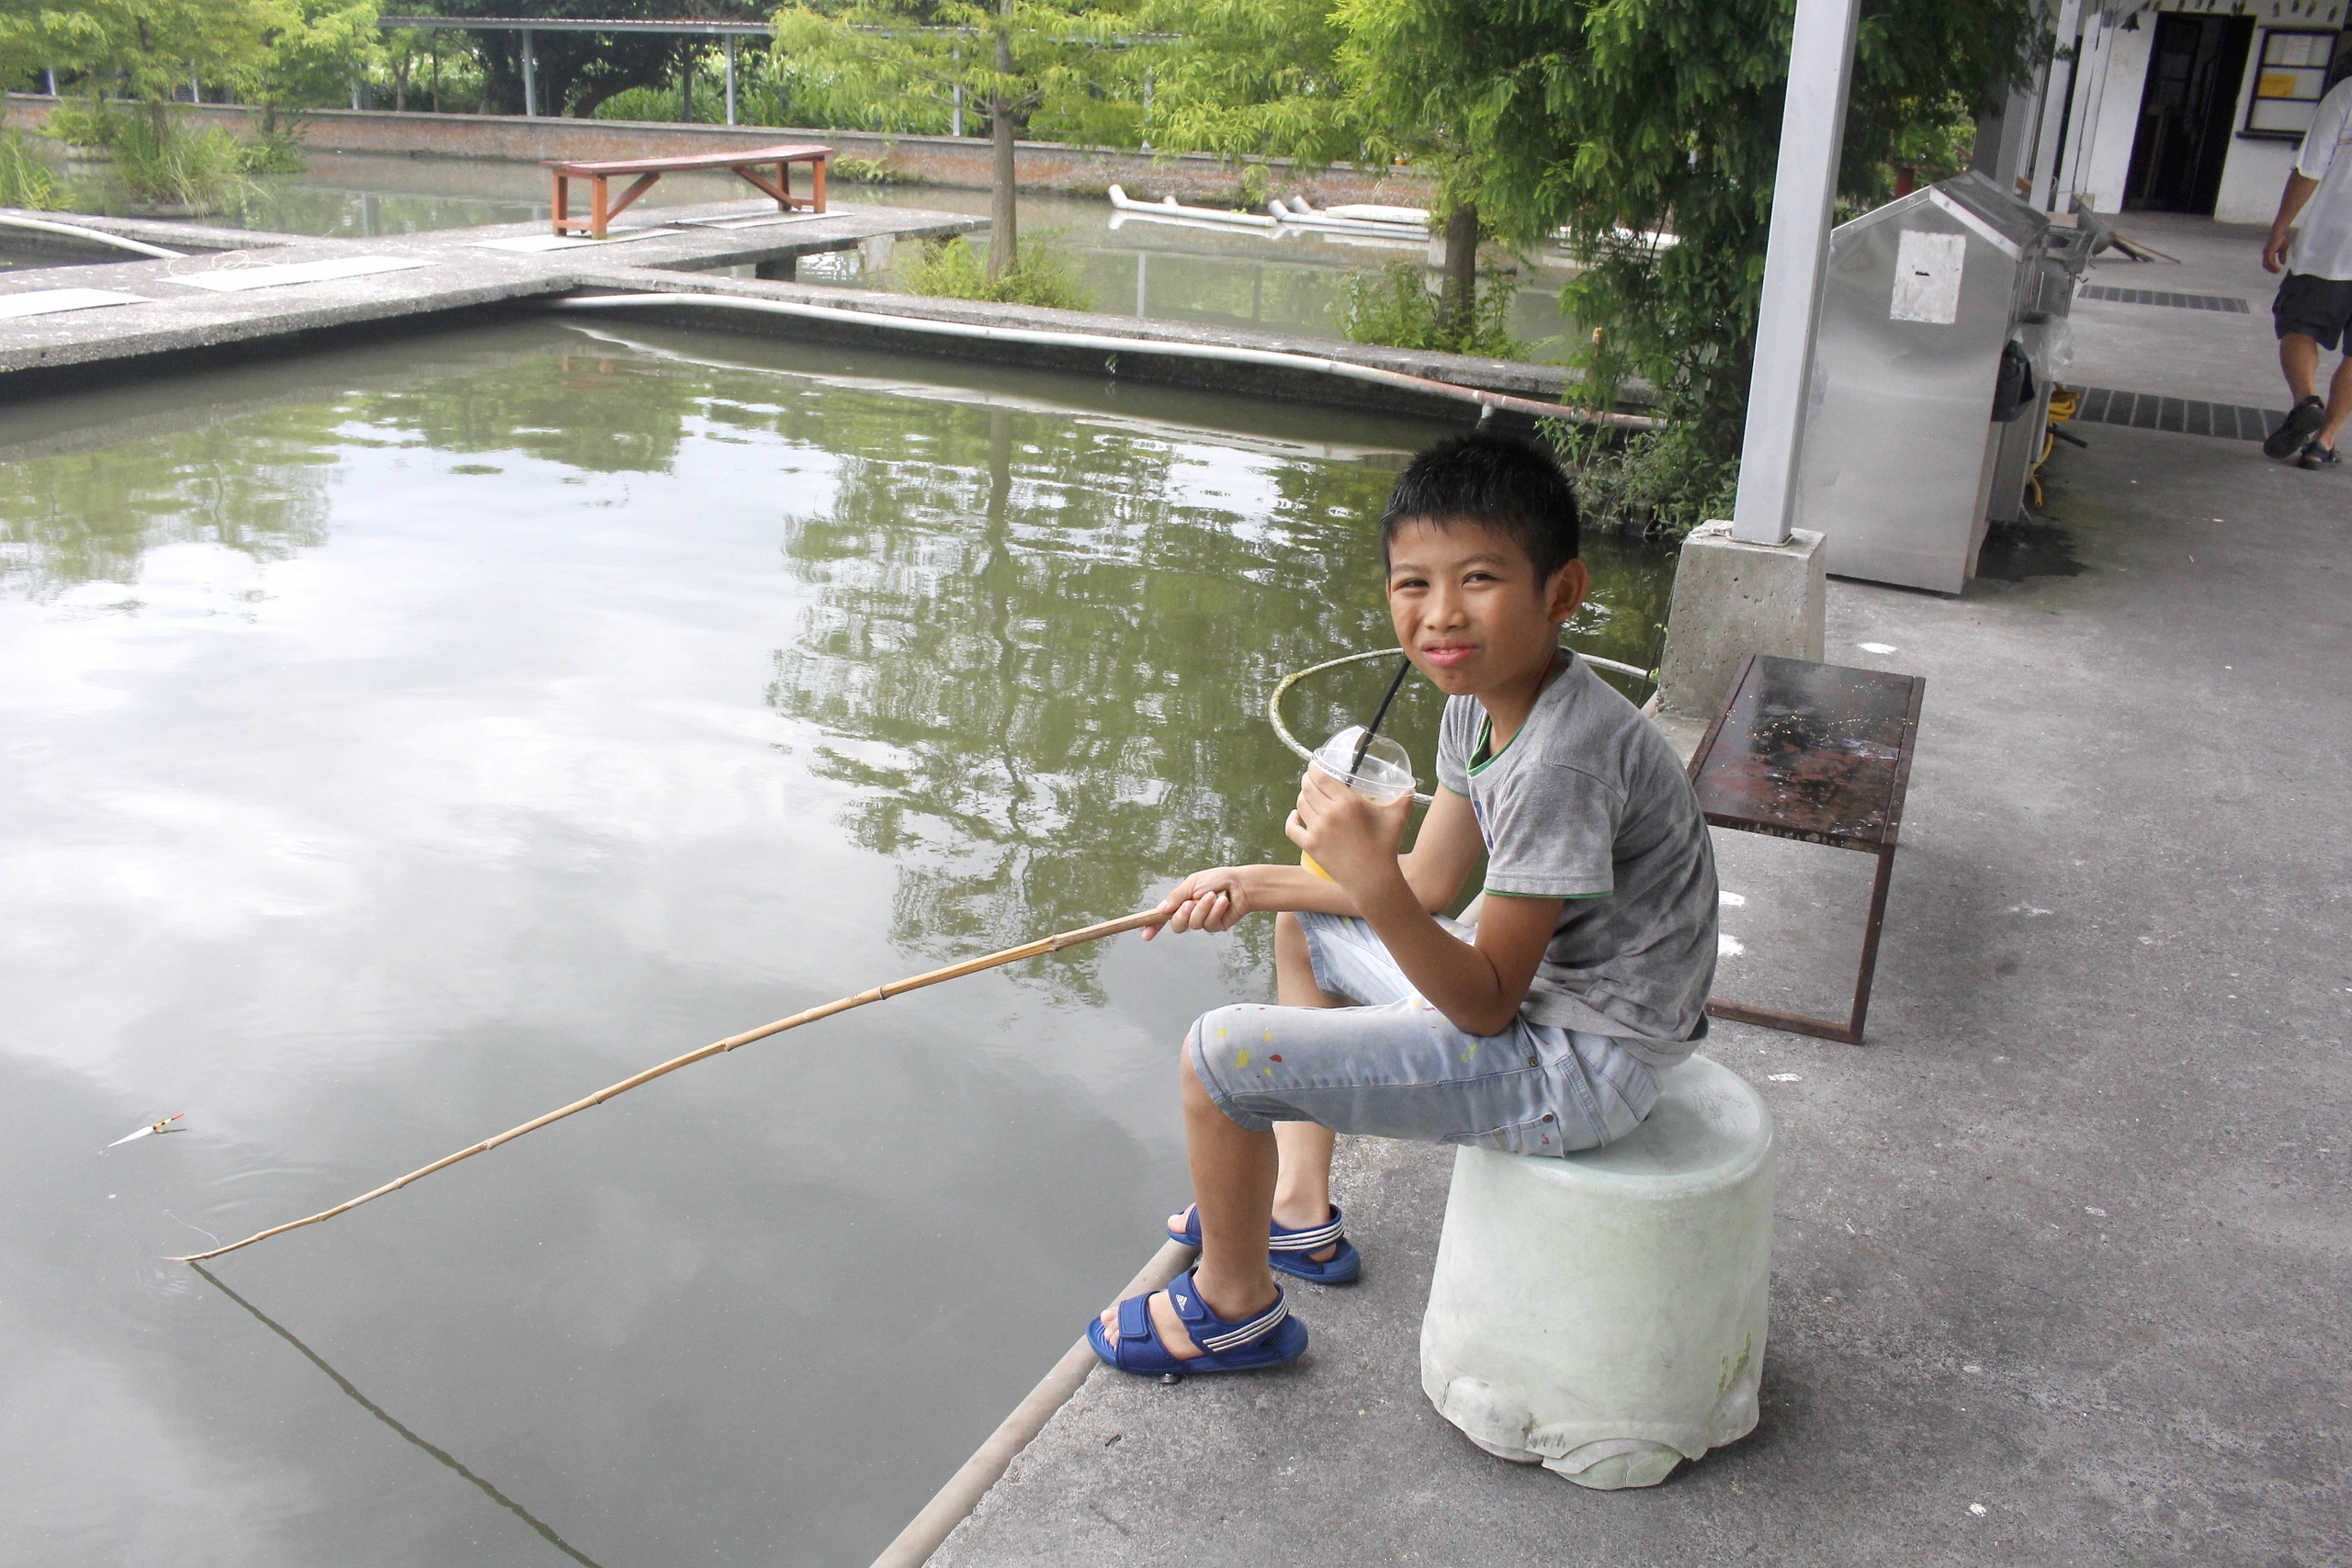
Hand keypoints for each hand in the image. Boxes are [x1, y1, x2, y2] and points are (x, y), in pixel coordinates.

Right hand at [1142, 865, 1257, 939]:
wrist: (1241, 884)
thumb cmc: (1218, 879)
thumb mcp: (1193, 883)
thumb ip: (1176, 896)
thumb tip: (1161, 909)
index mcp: (1182, 902)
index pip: (1163, 917)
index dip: (1153, 926)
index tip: (1145, 935)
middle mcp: (1191, 913)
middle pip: (1177, 925)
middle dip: (1182, 915)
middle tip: (1190, 903)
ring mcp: (1203, 921)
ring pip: (1194, 924)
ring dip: (1203, 908)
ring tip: (1213, 895)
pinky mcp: (1216, 926)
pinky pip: (1209, 924)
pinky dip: (1215, 910)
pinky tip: (1223, 901)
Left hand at [1286, 763, 1410, 891]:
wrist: (1372, 879)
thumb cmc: (1386, 847)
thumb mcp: (1398, 818)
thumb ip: (1404, 799)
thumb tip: (1410, 787)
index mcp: (1347, 802)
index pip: (1321, 778)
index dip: (1314, 769)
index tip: (1315, 766)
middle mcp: (1328, 814)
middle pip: (1308, 788)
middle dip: (1307, 780)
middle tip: (1312, 778)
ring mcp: (1316, 830)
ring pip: (1300, 805)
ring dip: (1302, 797)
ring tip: (1309, 795)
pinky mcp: (1310, 846)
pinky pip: (1292, 828)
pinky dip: (1291, 819)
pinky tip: (1296, 815)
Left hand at [2265, 226, 2290, 273]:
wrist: (2280, 232)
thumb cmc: (2282, 238)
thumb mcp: (2283, 249)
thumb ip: (2282, 256)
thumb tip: (2283, 263)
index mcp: (2268, 253)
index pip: (2267, 263)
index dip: (2272, 268)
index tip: (2278, 271)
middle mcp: (2266, 254)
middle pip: (2265, 265)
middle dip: (2271, 270)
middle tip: (2277, 272)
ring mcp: (2266, 253)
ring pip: (2266, 264)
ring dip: (2272, 269)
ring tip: (2278, 271)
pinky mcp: (2268, 252)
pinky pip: (2269, 261)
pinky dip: (2273, 265)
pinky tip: (2278, 267)